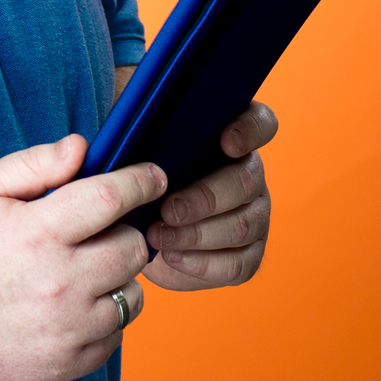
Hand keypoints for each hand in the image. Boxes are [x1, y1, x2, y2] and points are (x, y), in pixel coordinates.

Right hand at [0, 134, 165, 380]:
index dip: (141, 181)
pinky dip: (101, 316)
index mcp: (38, 233)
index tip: (153, 175)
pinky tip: (67, 301)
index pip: (112, 198)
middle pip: (132, 248)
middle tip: (96, 226)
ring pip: (131, 297)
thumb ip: (36, 164)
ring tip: (79, 266)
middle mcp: (58, 284)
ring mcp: (63, 331)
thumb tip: (83, 147)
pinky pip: (112, 337)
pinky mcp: (62, 366)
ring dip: (115, 277)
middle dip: (122, 229)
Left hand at [143, 101, 277, 290]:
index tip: (226, 142)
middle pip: (245, 181)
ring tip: (158, 236)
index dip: (249, 130)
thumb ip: (142, 129)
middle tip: (168, 210)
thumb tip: (120, 117)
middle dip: (205, 197)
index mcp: (231, 138)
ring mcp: (255, 216)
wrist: (142, 226)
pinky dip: (202, 263)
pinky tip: (172, 257)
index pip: (261, 123)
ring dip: (196, 234)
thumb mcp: (140, 148)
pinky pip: (237, 263)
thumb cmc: (142, 175)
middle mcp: (250, 175)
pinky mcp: (249, 255)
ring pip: (241, 225)